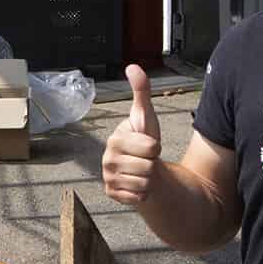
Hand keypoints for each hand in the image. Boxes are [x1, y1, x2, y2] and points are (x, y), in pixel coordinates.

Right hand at [102, 64, 161, 204]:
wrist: (142, 168)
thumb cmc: (145, 142)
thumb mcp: (146, 116)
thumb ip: (141, 91)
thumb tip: (133, 66)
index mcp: (114, 139)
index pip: (150, 148)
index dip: (155, 147)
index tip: (148, 144)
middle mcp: (107, 159)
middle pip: (148, 167)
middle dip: (153, 164)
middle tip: (146, 160)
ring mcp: (108, 178)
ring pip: (144, 183)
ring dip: (149, 179)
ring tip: (142, 172)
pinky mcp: (112, 194)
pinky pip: (138, 197)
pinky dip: (143, 193)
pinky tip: (138, 185)